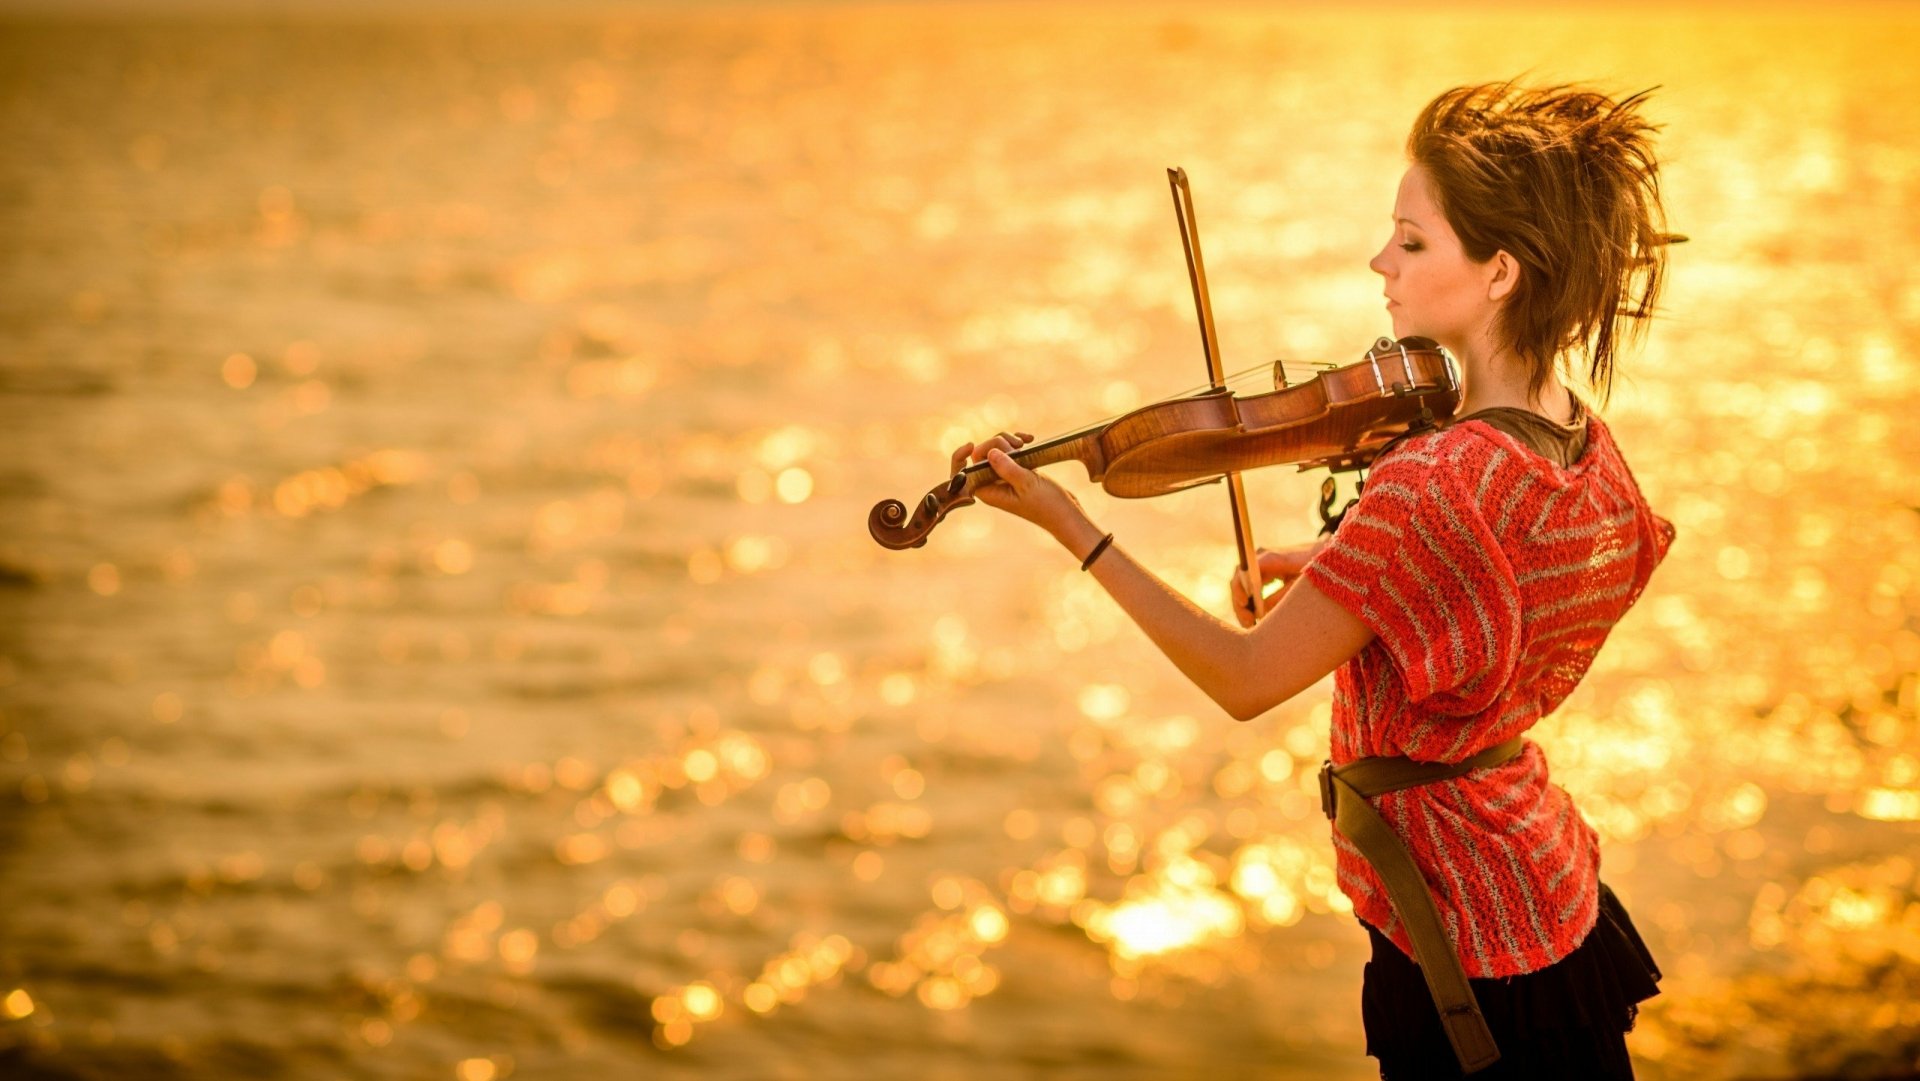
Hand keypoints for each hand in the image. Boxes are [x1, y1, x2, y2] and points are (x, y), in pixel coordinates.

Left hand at [949, 431, 1090, 539]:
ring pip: (995, 447)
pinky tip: (1030, 440)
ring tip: (1025, 445)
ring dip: (1009, 441)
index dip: (960, 456)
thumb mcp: (1027, 484)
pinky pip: (1009, 448)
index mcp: (987, 491)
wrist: (1065, 512)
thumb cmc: (1047, 504)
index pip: (961, 471)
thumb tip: (989, 453)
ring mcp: (1003, 475)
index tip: (970, 444)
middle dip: (996, 443)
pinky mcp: (1015, 469)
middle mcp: (991, 483)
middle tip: (1017, 448)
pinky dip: (1017, 442)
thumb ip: (1007, 468)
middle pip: (980, 452)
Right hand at [1230, 537, 1330, 626]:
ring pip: (1242, 585)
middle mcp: (1261, 559)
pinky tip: (1255, 616)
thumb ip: (1281, 597)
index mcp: (1271, 558)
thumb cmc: (1314, 568)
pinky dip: (1250, 601)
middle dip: (1239, 603)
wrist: (1322, 553)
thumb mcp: (1300, 585)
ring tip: (1251, 623)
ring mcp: (1260, 564)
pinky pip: (1249, 586)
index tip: (1244, 604)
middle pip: (1239, 580)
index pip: (1245, 572)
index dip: (1240, 588)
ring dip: (1243, 605)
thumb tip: (1261, 612)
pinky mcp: (1263, 571)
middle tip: (1248, 622)